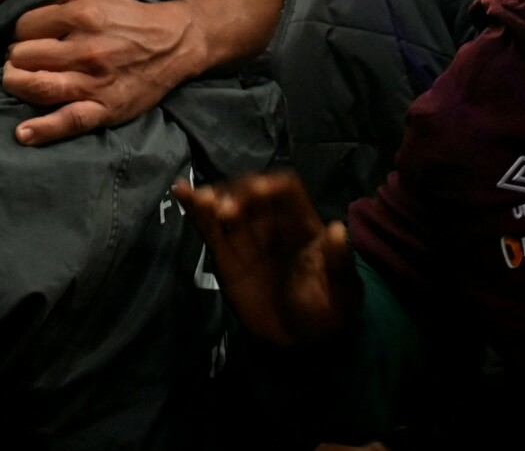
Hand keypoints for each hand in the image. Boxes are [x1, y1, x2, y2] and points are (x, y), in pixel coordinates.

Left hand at [4, 0, 204, 144]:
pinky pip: (70, 121)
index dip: (22, 33)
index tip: (28, 38)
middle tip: (21, 60)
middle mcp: (85, 49)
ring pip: (38, 86)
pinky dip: (43, 129)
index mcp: (81, 15)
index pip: (25, 27)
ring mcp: (94, 82)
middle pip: (24, 57)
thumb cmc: (128, 16)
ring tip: (16, 81)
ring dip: (16, 85)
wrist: (174, 43)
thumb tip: (30, 8)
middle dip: (16, 58)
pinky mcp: (106, 108)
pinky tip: (23, 133)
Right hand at [172, 170, 357, 346]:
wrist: (300, 340)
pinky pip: (209, 228)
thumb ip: (339, 262)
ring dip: (216, 197)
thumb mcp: (343, 292)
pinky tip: (181, 191)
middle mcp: (271, 222)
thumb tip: (337, 229)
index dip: (273, 186)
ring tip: (205, 201)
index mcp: (301, 223)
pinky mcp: (224, 255)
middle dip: (240, 193)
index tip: (260, 192)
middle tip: (228, 212)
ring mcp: (246, 236)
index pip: (286, 190)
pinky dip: (195, 208)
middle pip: (252, 190)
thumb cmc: (327, 310)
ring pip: (228, 204)